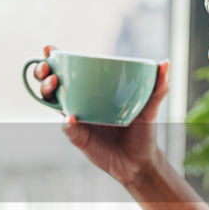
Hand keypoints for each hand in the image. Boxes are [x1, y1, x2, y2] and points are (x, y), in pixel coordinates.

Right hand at [32, 45, 171, 185]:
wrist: (141, 160)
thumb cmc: (142, 130)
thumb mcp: (151, 107)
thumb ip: (158, 86)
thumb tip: (165, 62)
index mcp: (91, 90)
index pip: (67, 70)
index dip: (53, 58)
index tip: (49, 49)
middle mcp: (79, 102)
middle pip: (51, 83)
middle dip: (43, 72)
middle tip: (48, 67)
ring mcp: (76, 120)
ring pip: (52, 102)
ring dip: (47, 91)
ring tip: (54, 84)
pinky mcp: (78, 138)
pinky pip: (68, 128)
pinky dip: (67, 123)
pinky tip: (73, 118)